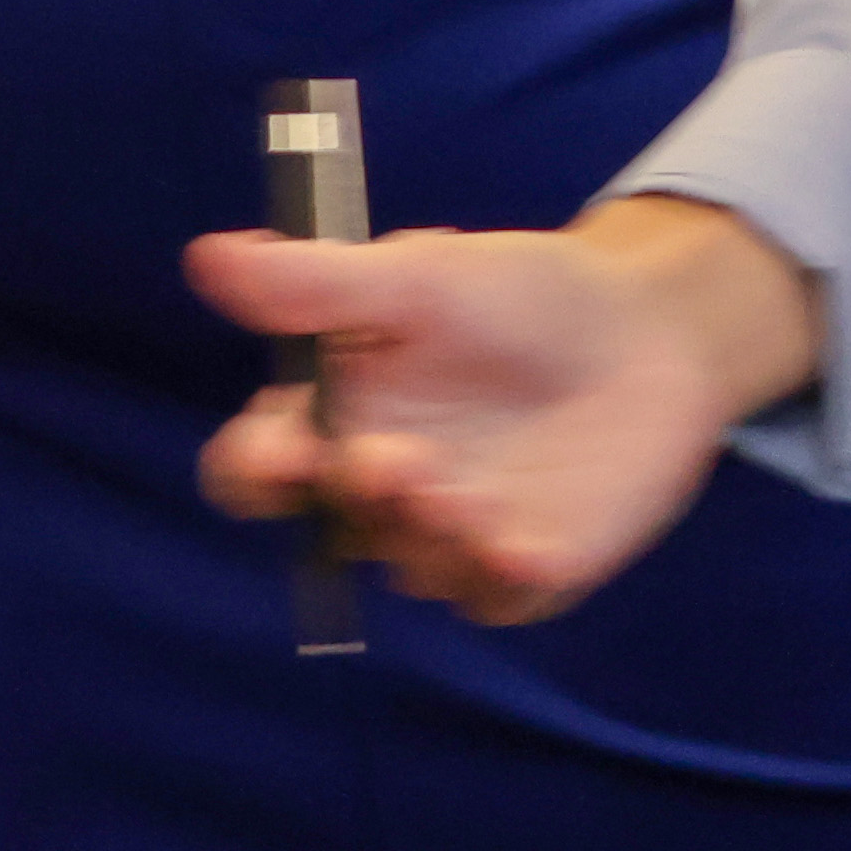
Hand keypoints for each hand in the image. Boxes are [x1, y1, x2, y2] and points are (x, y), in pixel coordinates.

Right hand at [188, 197, 824, 626]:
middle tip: (381, 458)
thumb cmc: (515, 295)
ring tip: (449, 491)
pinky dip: (505, 579)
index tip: (275, 447)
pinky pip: (503, 594)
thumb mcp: (417, 275)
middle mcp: (381, 493)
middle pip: (336, 524)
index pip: (257, 470)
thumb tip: (206, 256)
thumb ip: (318, 283)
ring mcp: (454, 538)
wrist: (644, 324)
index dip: (255, 469)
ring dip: (426, 536)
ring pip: (418, 564)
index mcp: (333, 421)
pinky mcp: (532, 569)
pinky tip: (522, 550)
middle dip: (354, 496)